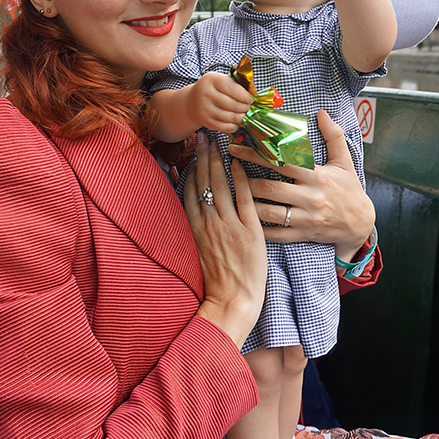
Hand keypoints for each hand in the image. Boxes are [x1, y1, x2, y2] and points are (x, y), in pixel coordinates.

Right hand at [184, 131, 266, 347]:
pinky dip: (240, 179)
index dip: (191, 169)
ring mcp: (228, 225)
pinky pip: (243, 198)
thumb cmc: (216, 282)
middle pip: (202, 182)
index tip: (192, 152)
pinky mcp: (248, 230)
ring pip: (220, 185)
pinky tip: (240, 163)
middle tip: (203, 136)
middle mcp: (208, 222)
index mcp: (194, 228)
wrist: (231, 301)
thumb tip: (195, 214)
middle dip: (202, 156)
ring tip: (218, 142)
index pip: (190, 190)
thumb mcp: (198, 253)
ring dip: (218, 160)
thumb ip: (197, 230)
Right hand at [186, 71, 251, 133]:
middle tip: (248, 107)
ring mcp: (204, 109)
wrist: (192, 102)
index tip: (251, 98)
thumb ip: (236, 84)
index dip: (245, 95)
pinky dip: (234, 126)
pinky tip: (236, 121)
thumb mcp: (220, 80)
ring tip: (243, 114)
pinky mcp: (206, 122)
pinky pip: (226, 127)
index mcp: (211, 79)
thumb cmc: (212, 90)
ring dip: (241, 117)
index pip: (232, 88)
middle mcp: (205, 94)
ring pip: (230, 117)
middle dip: (245, 107)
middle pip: (232, 104)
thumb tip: (254, 92)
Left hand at [228, 109, 373, 260]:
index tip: (236, 148)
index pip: (282, 163)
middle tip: (226, 174)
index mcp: (317, 177)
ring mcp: (306, 218)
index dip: (257, 154)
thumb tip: (322, 112)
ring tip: (229, 196)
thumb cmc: (349, 190)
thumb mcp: (345, 162)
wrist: (361, 224)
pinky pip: (277, 234)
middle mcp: (310, 197)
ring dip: (248, 204)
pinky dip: (259, 229)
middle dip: (245, 181)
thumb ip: (333, 136)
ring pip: (270, 213)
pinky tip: (243, 221)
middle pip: (271, 188)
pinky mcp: (303, 234)